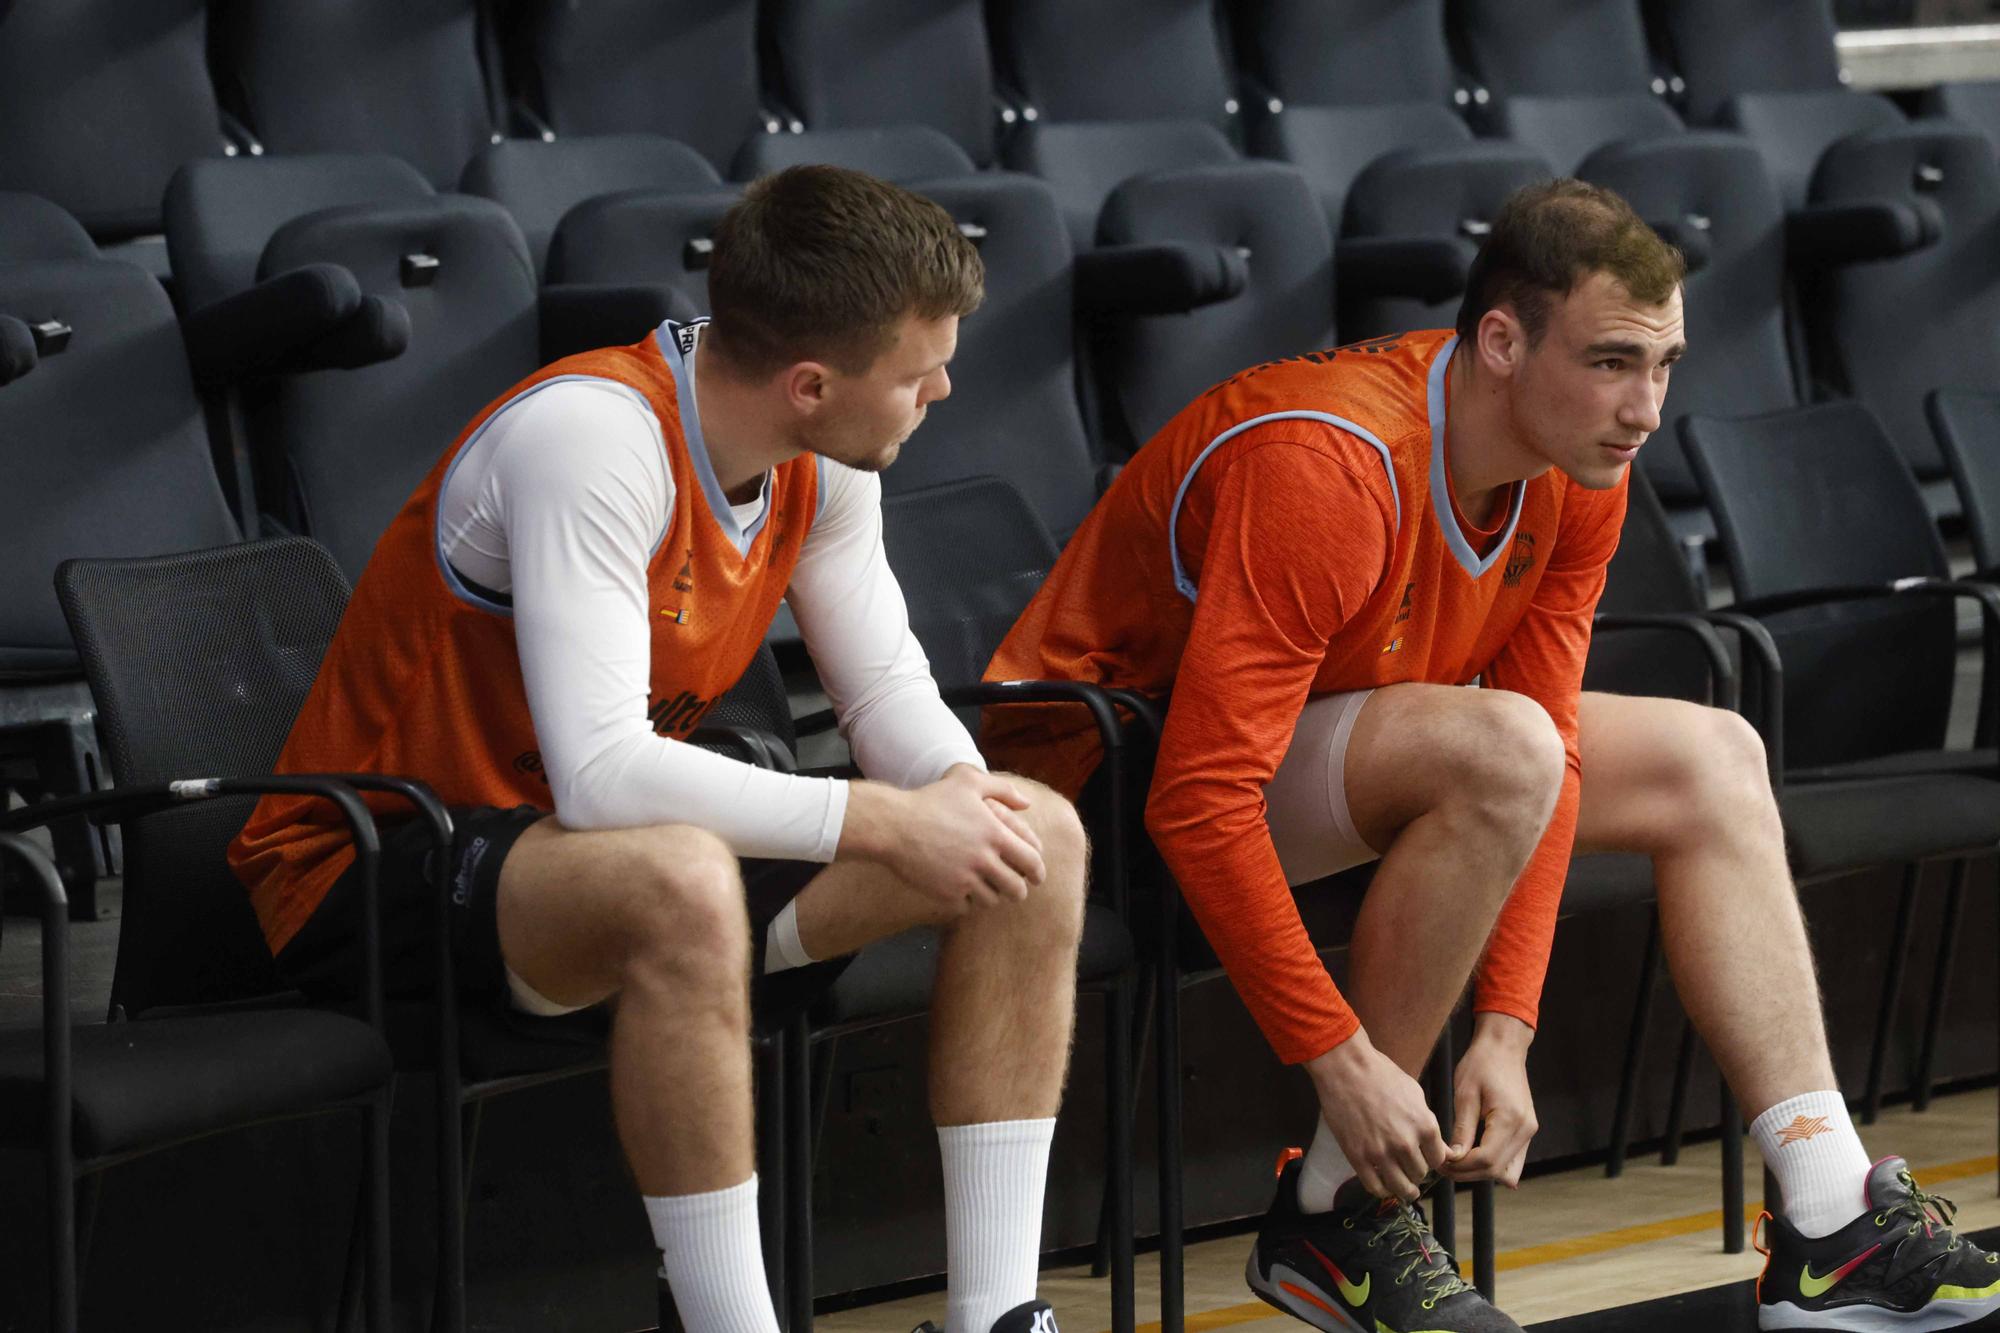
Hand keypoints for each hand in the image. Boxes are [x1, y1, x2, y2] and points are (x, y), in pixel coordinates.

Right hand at [840, 765, 1045, 911]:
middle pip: (1017, 889)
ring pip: (992, 900)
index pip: (1032, 862)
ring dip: (993, 896)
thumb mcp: (968, 782)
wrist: (894, 825)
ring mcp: (965, 879)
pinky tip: (963, 891)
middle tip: (1015, 889)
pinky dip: (968, 901)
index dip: (1038, 872)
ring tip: (988, 889)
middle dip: (1019, 891)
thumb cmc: (931, 800)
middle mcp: (984, 860)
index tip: (1037, 876)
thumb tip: (1027, 804)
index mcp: (995, 834)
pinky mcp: (946, 894)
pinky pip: (967, 906)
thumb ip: (1003, 790)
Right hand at [1305, 1029, 1459, 1202]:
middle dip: (1416, 1171)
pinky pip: (1375, 1187)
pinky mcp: (1357, 1157)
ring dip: (1403, 1188)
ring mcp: (1380, 1152)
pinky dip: (1382, 1190)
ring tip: (1402, 1187)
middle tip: (1409, 1167)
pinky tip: (1383, 1184)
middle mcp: (1405, 1143)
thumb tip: (1441, 1149)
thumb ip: (1428, 1124)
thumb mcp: (1415, 1095)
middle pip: (1420, 1174)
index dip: (1432, 1160)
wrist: (1346, 1068)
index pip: (1438, 1160)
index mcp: (1425, 1126)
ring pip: (1401, 1187)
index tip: (1425, 1159)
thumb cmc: (1381, 1075)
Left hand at [1439, 1013, 1537, 1186]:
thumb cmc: (1482, 1064)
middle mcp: (1525, 1130)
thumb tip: (1454, 1158)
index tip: (1441, 1163)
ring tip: (1456, 1161)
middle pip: (1496, 1170)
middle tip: (1443, 1165)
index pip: (1486, 1160)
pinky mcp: (1527, 1130)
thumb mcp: (1465, 1094)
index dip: (1461, 1167)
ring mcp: (1529, 1132)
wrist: (1504, 1047)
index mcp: (1510, 1120)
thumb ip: (1462, 1129)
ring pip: (1507, 1170)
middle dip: (1468, 1173)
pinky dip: (1494, 1164)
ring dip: (1481, 1173)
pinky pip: (1513, 1160)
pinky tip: (1472, 1157)